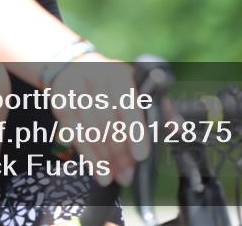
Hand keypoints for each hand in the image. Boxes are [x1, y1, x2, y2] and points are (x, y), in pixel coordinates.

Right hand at [48, 53, 150, 185]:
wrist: (72, 65)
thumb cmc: (113, 82)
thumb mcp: (137, 85)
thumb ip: (160, 106)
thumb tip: (179, 128)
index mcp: (119, 72)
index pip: (127, 102)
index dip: (135, 130)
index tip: (141, 156)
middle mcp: (96, 77)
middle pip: (109, 122)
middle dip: (121, 153)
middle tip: (129, 174)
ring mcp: (76, 90)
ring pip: (93, 132)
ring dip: (106, 159)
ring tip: (117, 176)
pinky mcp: (62, 102)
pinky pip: (76, 136)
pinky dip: (90, 158)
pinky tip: (100, 172)